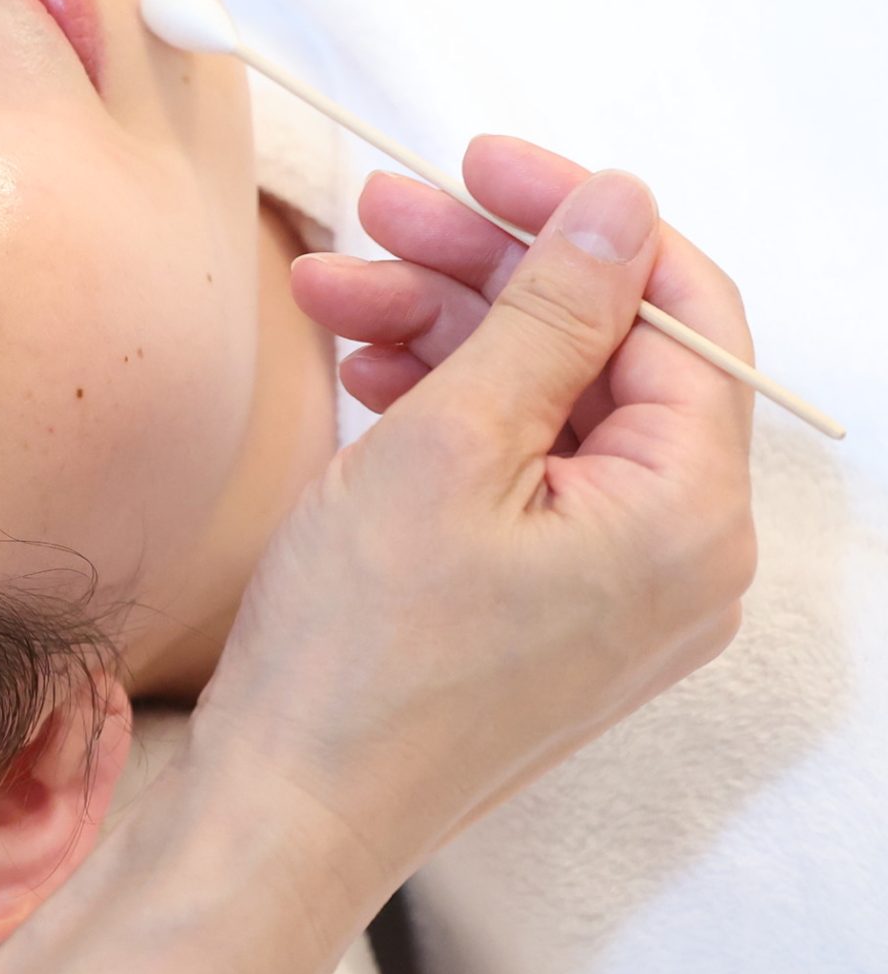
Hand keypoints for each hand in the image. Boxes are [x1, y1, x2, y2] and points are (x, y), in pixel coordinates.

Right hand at [186, 135, 759, 870]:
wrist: (286, 810)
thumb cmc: (358, 653)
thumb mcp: (449, 446)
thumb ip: (549, 314)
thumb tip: (622, 203)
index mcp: (688, 516)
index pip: (678, 313)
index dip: (576, 221)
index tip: (480, 163)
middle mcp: (677, 553)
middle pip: (600, 354)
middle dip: (482, 275)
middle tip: (375, 216)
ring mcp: (611, 584)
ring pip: (544, 405)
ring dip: (444, 335)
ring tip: (331, 295)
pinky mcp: (547, 602)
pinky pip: (516, 470)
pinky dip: (443, 411)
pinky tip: (363, 370)